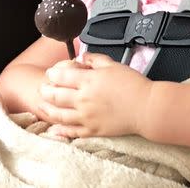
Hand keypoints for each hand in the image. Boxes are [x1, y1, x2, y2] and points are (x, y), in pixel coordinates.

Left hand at [37, 53, 151, 137]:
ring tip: (42, 106)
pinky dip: (59, 131)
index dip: (53, 74)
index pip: (61, 76)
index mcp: (89, 81)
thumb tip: (81, 58)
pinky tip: (53, 129)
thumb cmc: (133, 85)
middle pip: (55, 95)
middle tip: (42, 88)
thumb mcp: (115, 65)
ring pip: (59, 115)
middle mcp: (84, 100)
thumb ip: (95, 59)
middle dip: (45, 91)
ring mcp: (87, 117)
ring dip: (47, 110)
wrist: (147, 107)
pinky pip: (71, 132)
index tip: (51, 73)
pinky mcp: (92, 130)